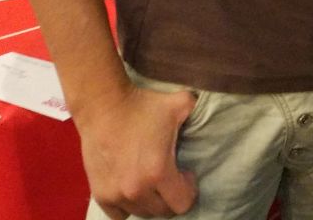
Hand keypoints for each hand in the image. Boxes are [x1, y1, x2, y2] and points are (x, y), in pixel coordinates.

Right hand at [77, 83, 198, 218]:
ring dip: (150, 201)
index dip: (189, 189)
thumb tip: (211, 112)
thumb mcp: (180, 104)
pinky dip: (128, 206)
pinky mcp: (100, 194)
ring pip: (142, 213)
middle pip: (163, 211)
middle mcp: (136, 190)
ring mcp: (115, 195)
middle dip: (171, 196)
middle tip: (170, 176)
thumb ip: (200, 111)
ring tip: (151, 180)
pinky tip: (132, 189)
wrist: (103, 106)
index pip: (183, 204)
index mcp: (158, 172)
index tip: (185, 173)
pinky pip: (119, 215)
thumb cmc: (142, 105)